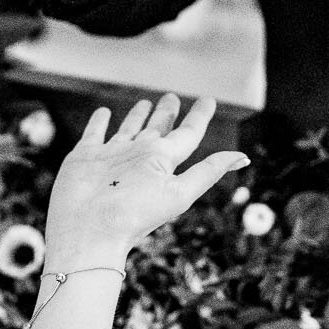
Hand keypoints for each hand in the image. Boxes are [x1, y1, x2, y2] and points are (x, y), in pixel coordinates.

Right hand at [45, 94, 247, 255]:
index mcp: (162, 163)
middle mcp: (139, 158)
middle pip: (158, 129)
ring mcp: (112, 157)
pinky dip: (99, 122)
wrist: (88, 231)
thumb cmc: (134, 215)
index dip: (199, 117)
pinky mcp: (84, 157)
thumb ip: (208, 171)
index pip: (187, 134)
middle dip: (166, 113)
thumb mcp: (179, 192)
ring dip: (137, 116)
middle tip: (171, 97)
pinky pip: (94, 133)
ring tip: (145, 102)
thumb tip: (243, 158)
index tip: (208, 100)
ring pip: (128, 130)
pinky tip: (104, 113)